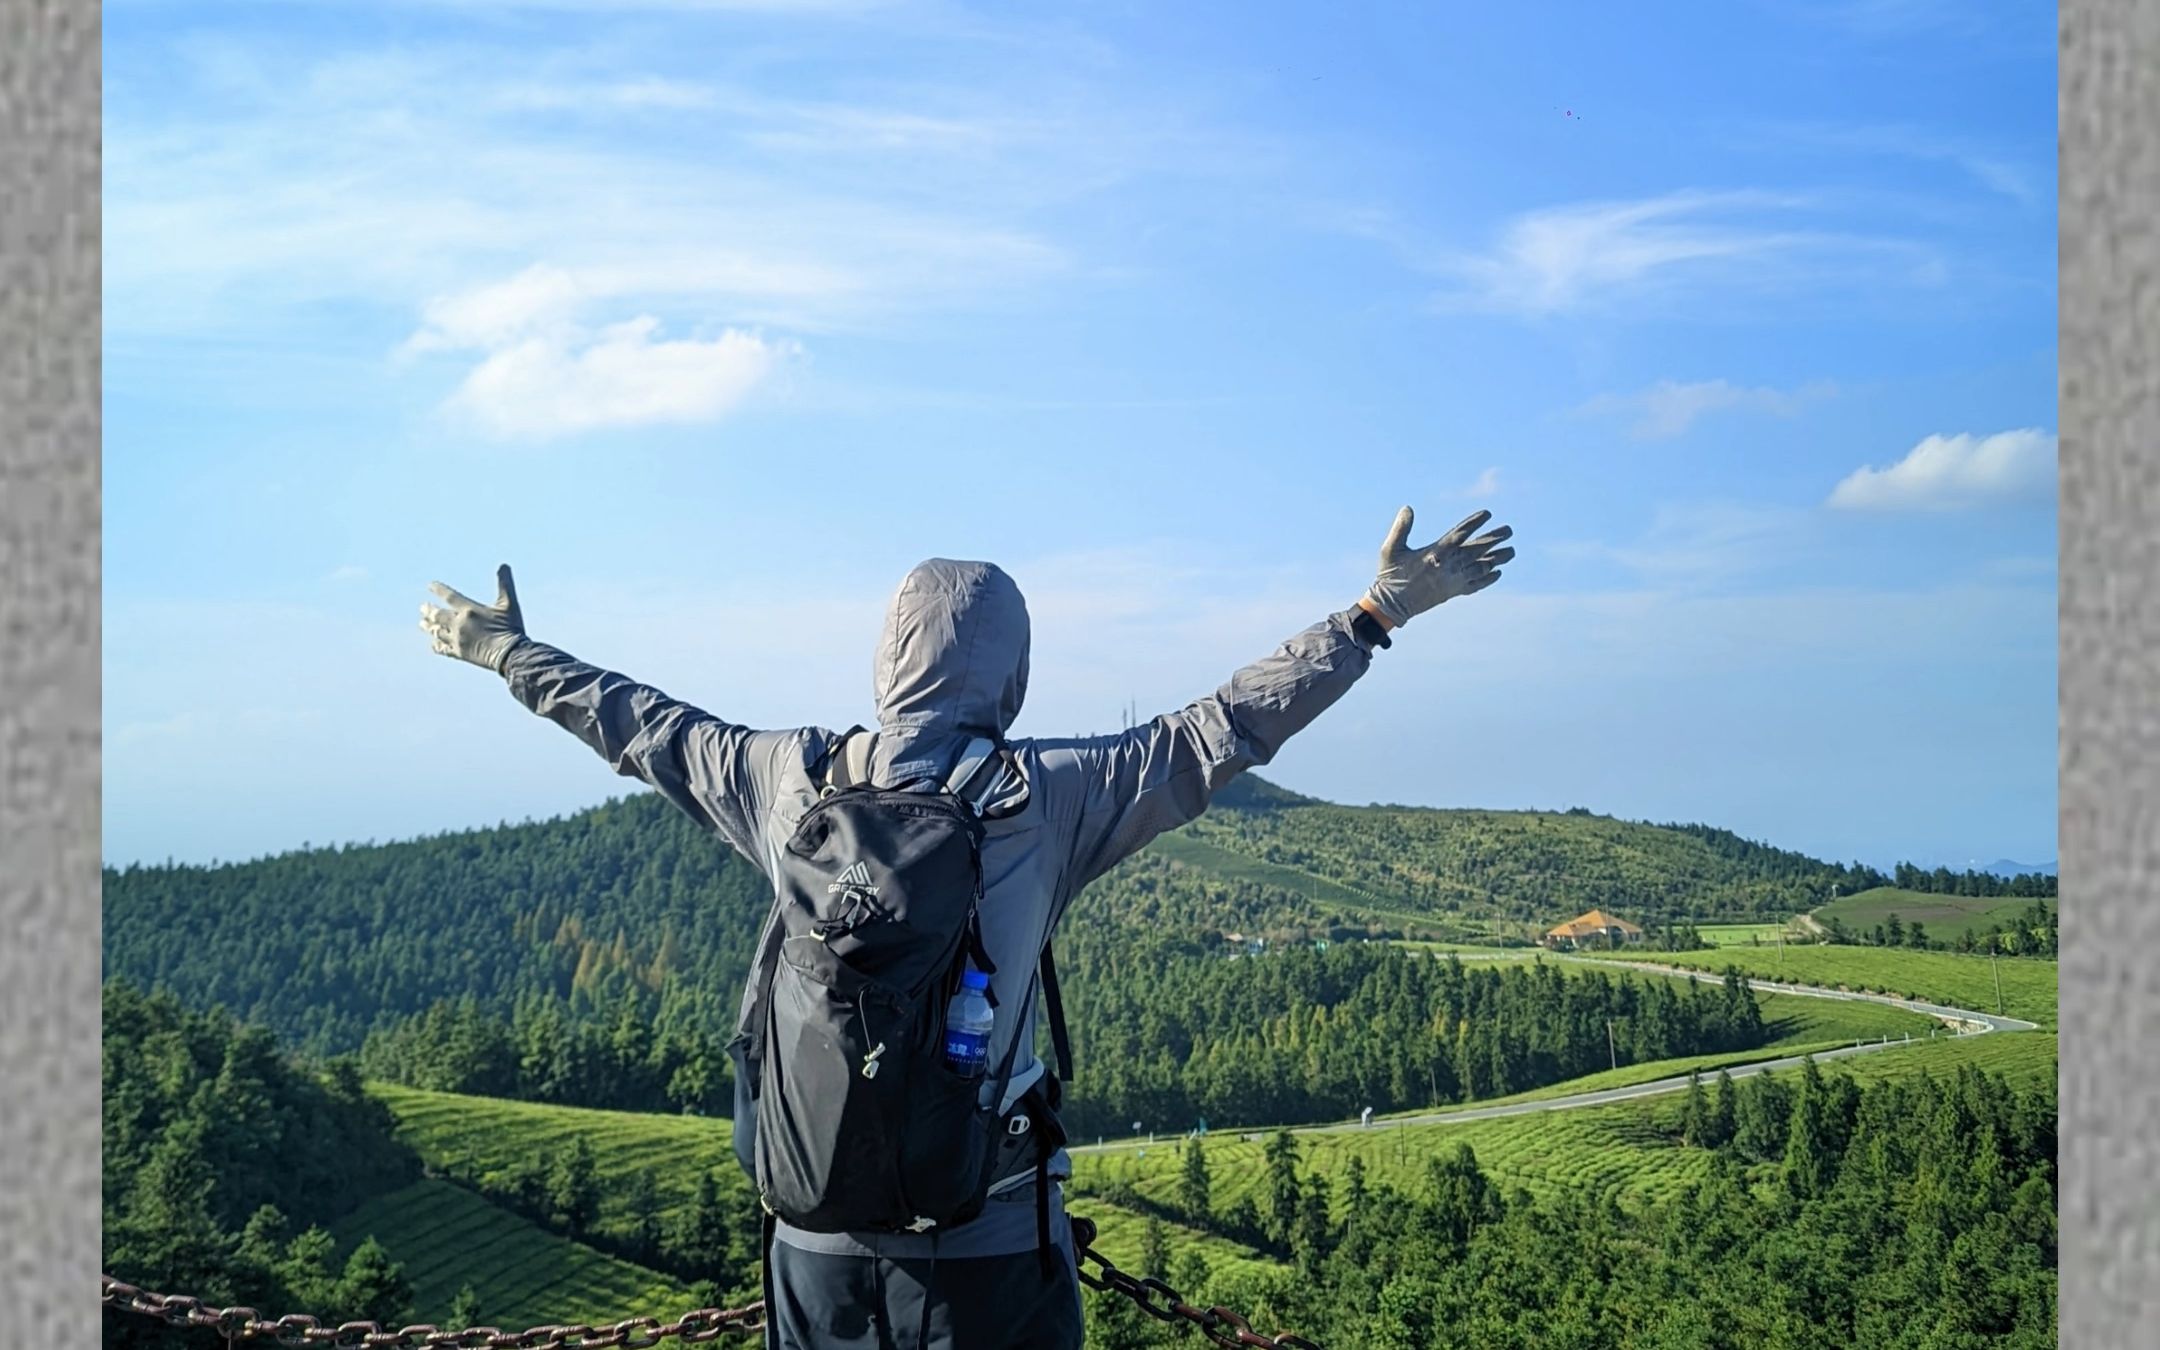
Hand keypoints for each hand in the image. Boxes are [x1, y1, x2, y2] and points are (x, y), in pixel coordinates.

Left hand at [420, 564, 527, 671]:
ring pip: (437, 631)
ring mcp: (457, 639)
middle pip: (438, 615)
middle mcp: (459, 623)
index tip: (430, 585)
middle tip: (422, 607)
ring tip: (423, 624)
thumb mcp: (509, 604)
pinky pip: (442, 648)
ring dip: (429, 626)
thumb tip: (504, 565)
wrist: (510, 654)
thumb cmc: (510, 628)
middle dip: (429, 610)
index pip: (449, 596)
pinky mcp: (459, 653)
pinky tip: (433, 644)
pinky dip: (436, 645)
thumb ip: (505, 584)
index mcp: (469, 610)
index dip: (438, 590)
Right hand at [1360, 506, 1513, 626]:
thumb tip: (1407, 507)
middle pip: (1477, 550)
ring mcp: (1452, 581)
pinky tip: (1497, 572)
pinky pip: (1475, 585)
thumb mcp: (1390, 549)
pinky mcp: (1452, 592)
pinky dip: (1487, 579)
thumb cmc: (1390, 574)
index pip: (1460, 534)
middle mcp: (1448, 566)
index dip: (1475, 523)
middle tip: (1509, 530)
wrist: (1391, 605)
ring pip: (1481, 568)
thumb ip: (1400, 528)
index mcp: (1435, 552)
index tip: (1488, 514)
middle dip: (1495, 539)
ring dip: (1497, 559)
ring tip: (1511, 551)